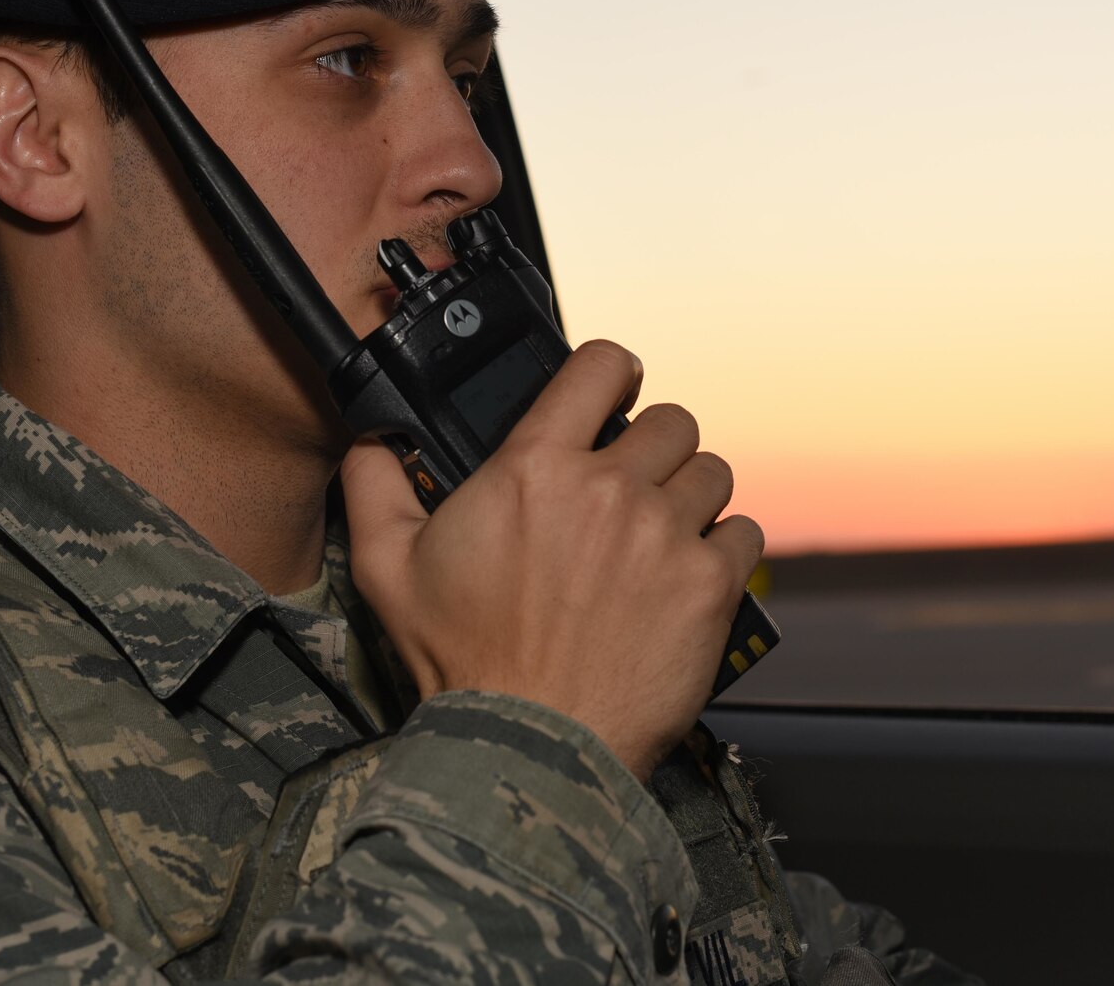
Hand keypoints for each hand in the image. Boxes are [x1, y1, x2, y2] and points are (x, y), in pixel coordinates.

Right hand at [342, 339, 763, 777]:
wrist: (529, 748)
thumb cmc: (463, 663)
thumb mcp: (389, 568)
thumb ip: (375, 486)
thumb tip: (372, 439)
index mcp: (534, 468)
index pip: (601, 366)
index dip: (614, 370)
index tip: (616, 389)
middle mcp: (608, 489)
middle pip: (671, 421)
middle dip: (654, 446)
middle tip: (635, 484)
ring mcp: (665, 535)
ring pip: (711, 473)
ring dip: (690, 496)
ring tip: (663, 532)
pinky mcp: (709, 585)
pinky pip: (742, 533)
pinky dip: (722, 549)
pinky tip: (689, 575)